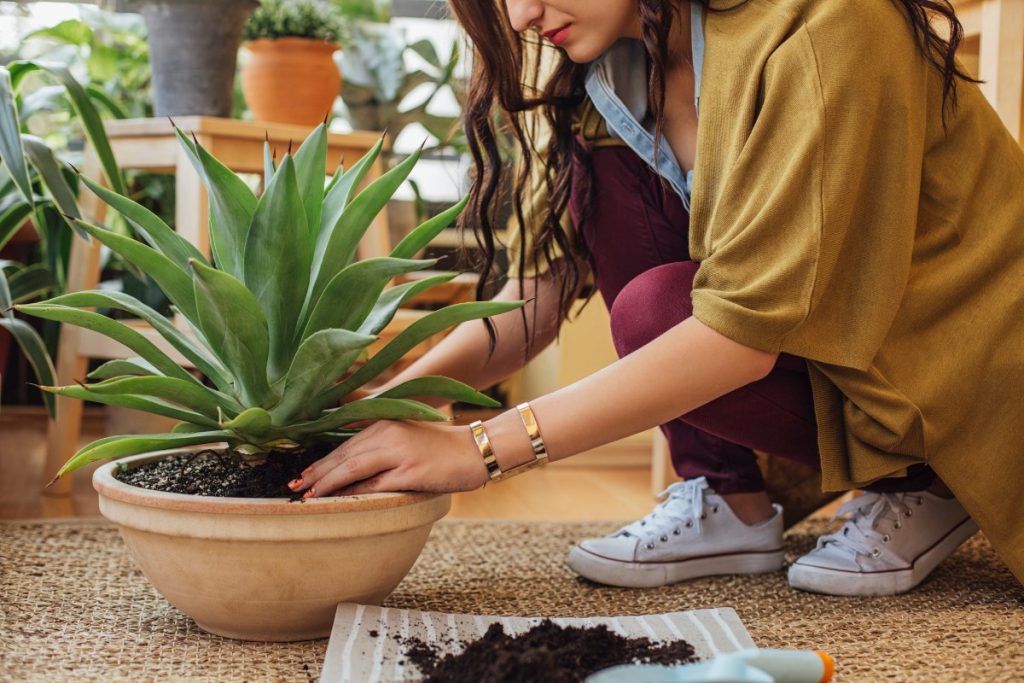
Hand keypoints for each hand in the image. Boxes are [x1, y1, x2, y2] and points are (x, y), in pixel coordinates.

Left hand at [288, 420, 488, 496]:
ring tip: (309, 497)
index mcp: (385, 423)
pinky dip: (353, 494)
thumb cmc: (442, 449)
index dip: (321, 462)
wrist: (476, 451)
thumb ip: (381, 445)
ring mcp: (399, 452)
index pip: (345, 444)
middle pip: (343, 456)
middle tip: (295, 489)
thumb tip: (351, 467)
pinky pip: (374, 486)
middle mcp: (388, 434)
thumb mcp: (407, 436)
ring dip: (328, 485)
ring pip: (353, 469)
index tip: (302, 475)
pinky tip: (339, 502)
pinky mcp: (410, 472)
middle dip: (317, 474)